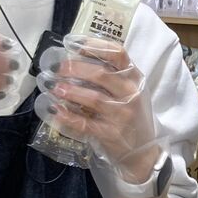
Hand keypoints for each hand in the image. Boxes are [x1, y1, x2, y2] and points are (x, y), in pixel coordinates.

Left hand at [35, 36, 160, 180]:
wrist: (143, 153)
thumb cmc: (132, 117)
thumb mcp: (130, 92)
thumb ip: (112, 77)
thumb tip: (76, 60)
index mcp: (134, 79)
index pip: (118, 54)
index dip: (95, 46)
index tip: (73, 44)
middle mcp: (130, 94)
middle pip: (101, 74)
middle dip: (76, 69)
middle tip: (58, 68)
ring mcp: (121, 115)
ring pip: (93, 98)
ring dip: (70, 92)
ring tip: (54, 87)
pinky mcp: (111, 134)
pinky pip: (85, 123)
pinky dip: (68, 117)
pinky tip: (55, 111)